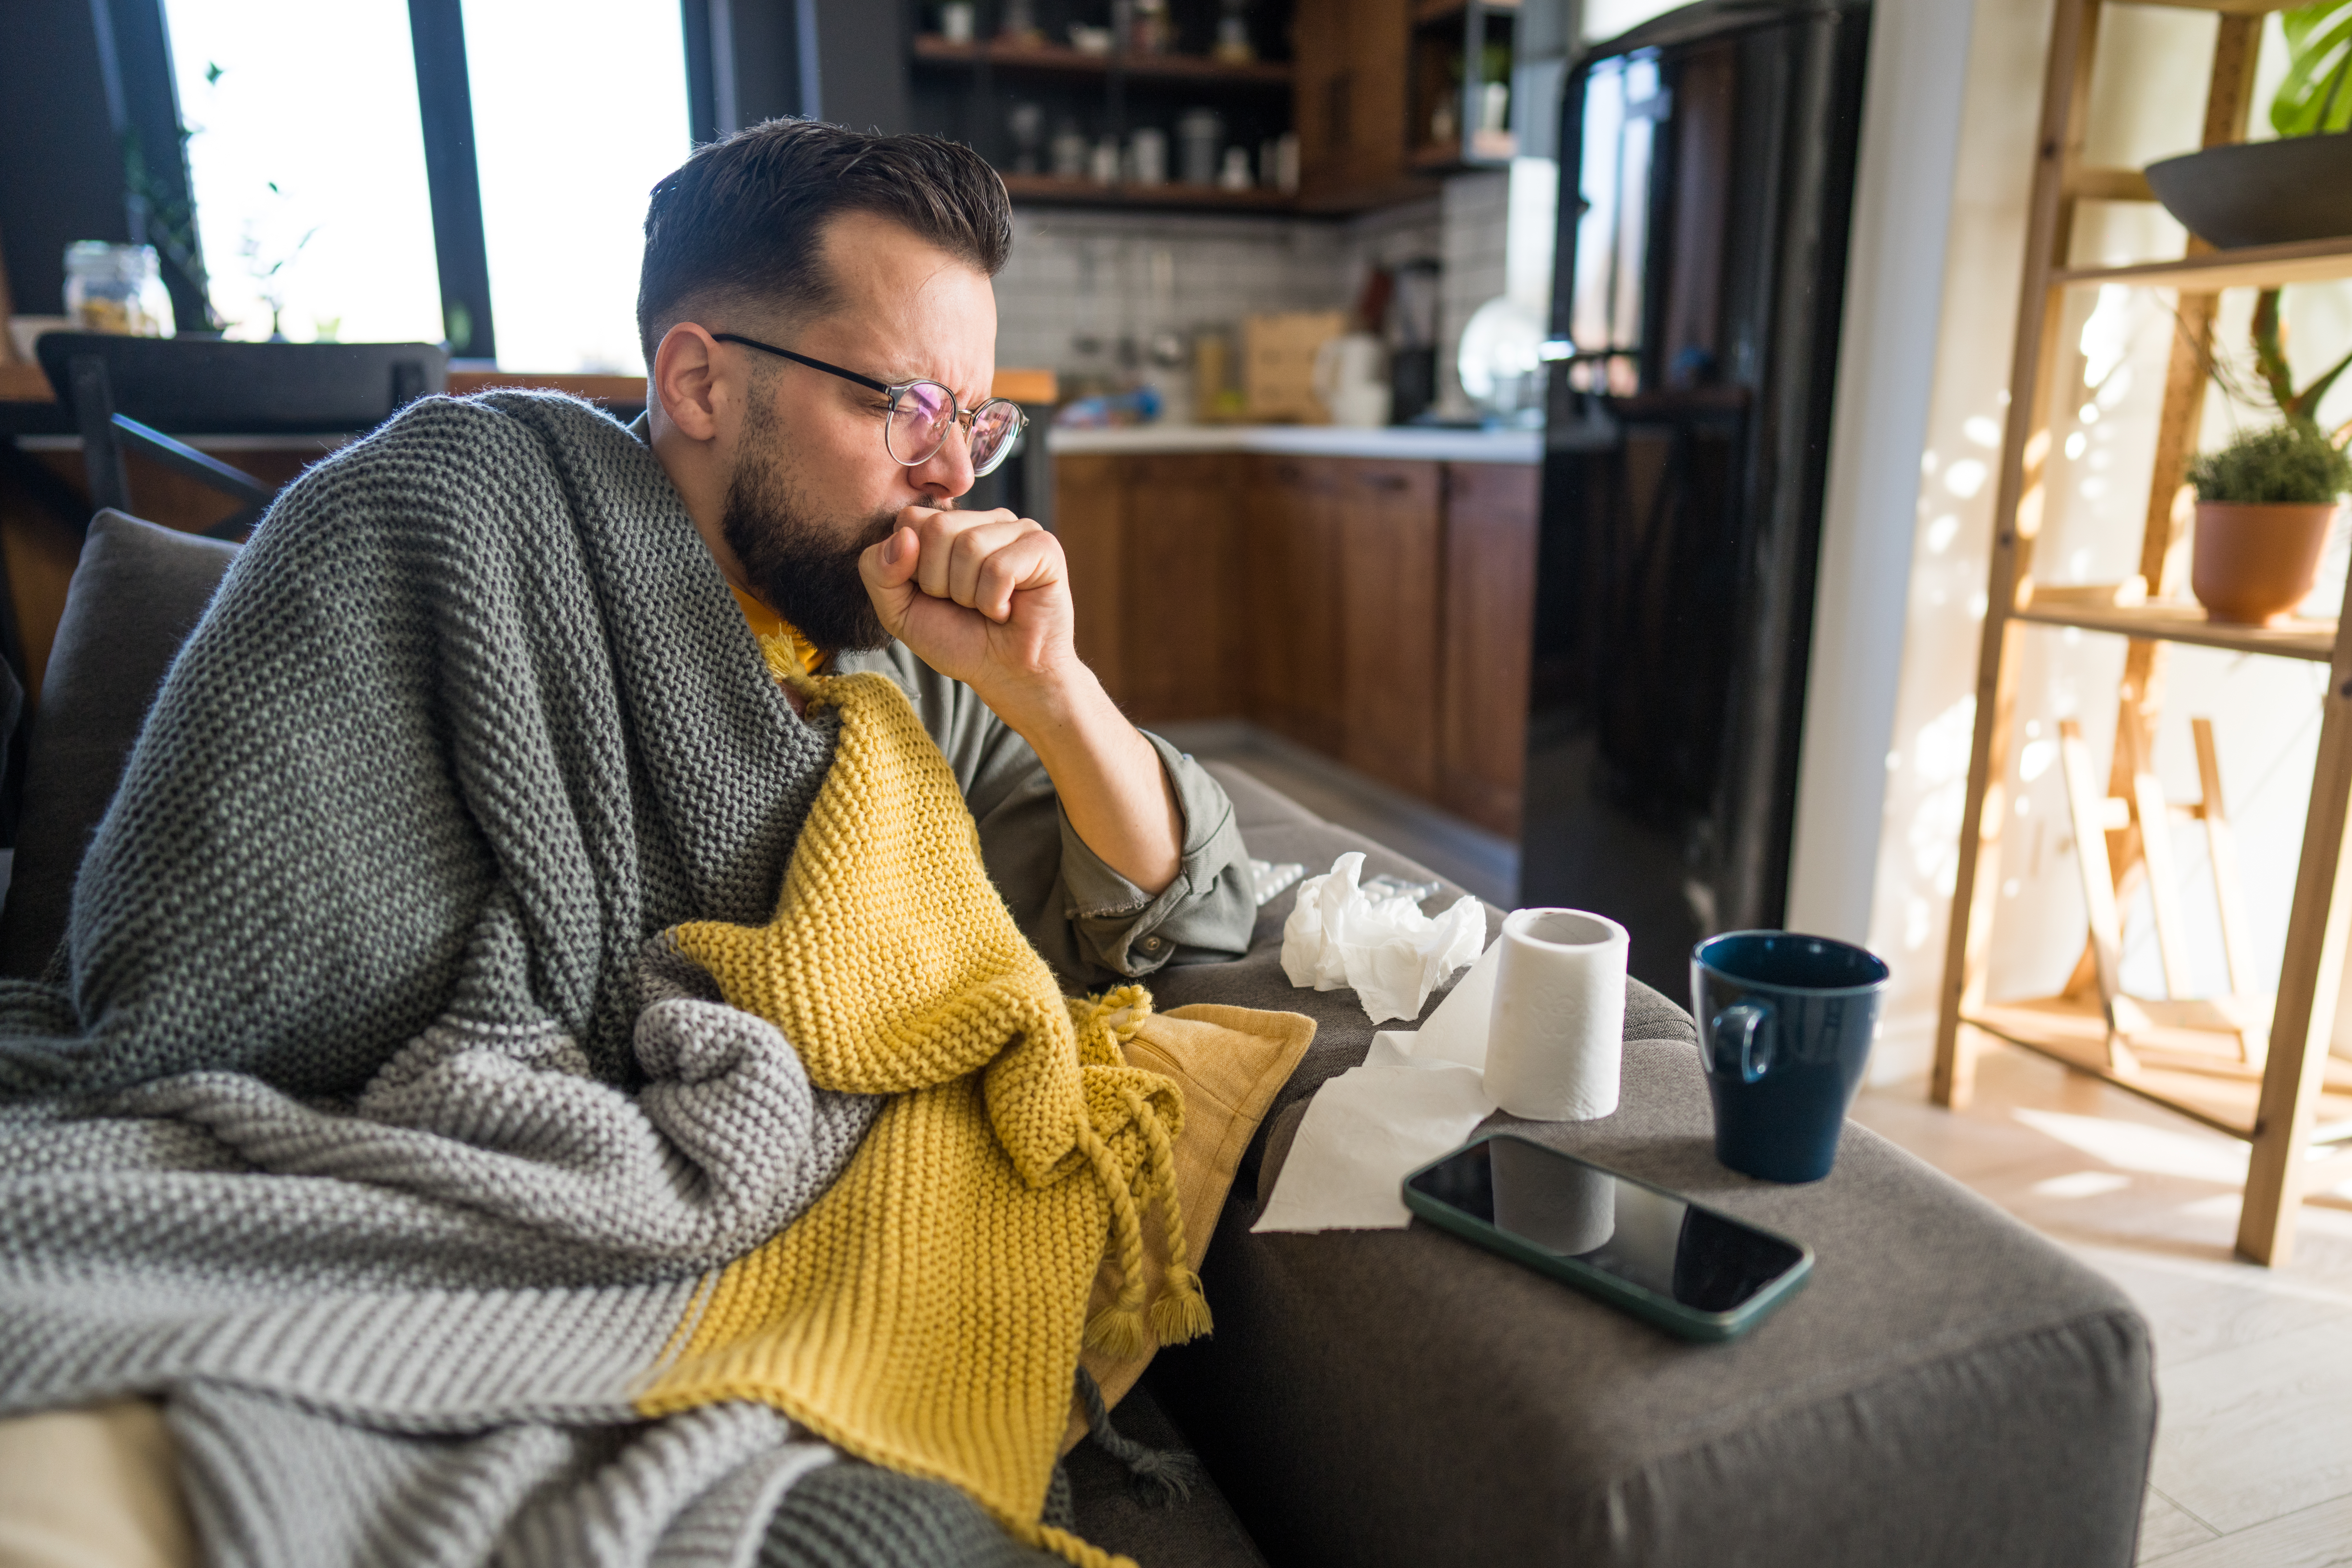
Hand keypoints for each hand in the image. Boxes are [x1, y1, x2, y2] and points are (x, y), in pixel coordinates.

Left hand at [858, 505, 1078, 721]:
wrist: (1007, 676)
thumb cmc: (958, 641)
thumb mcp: (899, 611)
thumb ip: (878, 571)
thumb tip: (903, 536)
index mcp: (951, 525)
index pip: (910, 519)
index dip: (913, 568)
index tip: (935, 594)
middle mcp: (985, 520)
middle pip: (938, 528)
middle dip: (940, 582)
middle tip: (964, 604)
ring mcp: (1018, 529)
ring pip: (970, 546)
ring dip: (970, 595)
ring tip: (987, 608)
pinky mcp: (1045, 548)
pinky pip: (1001, 567)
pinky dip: (995, 602)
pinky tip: (1007, 610)